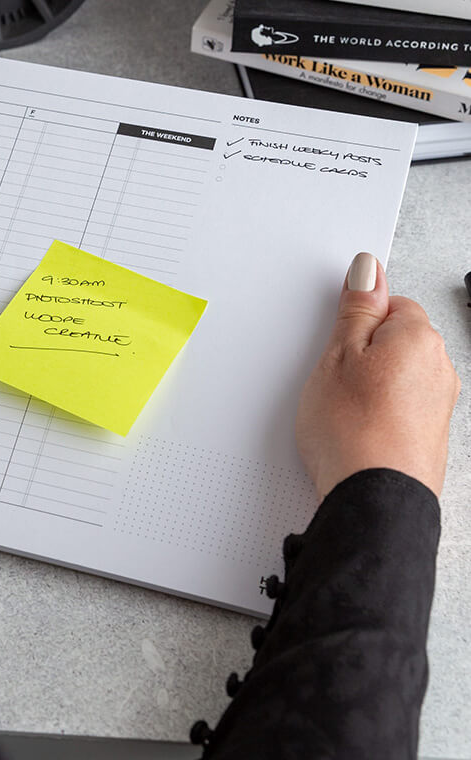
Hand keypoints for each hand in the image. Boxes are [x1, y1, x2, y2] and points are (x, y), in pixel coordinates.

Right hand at [296, 252, 459, 499]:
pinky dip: (377, 411)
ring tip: (339, 406)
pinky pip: (399, 406)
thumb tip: (367, 270)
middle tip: (332, 373)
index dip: (357, 319)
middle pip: (396, 340)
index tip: (336, 338)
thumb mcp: (338, 355)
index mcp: (419, 339)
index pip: (392, 304)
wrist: (374, 500)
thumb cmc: (353, 430)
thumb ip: (356, 309)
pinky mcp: (428, 435)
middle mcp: (439, 368)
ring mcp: (437, 405)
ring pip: (397, 375)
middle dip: (364, 351)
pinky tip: (353, 426)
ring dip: (369, 383)